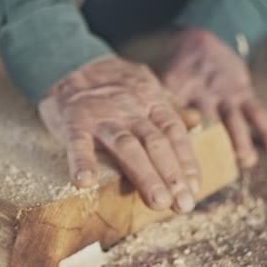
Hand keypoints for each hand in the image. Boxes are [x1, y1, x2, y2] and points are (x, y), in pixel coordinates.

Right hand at [39, 55, 198, 212]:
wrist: (70, 61)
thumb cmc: (112, 83)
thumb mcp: (145, 87)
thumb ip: (170, 107)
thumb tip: (196, 122)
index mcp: (150, 101)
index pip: (174, 133)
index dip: (186, 161)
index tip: (193, 189)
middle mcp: (130, 109)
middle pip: (155, 143)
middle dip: (171, 175)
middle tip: (183, 205)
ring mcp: (102, 116)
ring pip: (126, 146)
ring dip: (145, 175)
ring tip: (158, 202)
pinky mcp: (73, 122)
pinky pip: (78, 143)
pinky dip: (81, 161)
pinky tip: (85, 182)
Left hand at [161, 29, 266, 166]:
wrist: (194, 38)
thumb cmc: (168, 74)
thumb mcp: (154, 85)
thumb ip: (151, 112)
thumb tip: (139, 150)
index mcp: (172, 90)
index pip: (170, 119)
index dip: (171, 143)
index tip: (171, 166)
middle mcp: (198, 91)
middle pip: (203, 122)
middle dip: (209, 146)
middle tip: (211, 170)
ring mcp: (221, 91)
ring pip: (232, 118)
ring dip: (239, 140)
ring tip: (245, 161)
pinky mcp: (241, 90)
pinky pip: (257, 111)